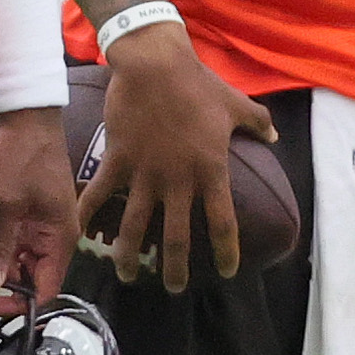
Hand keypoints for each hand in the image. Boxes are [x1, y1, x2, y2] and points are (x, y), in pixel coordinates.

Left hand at [0, 108, 75, 313]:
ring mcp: (38, 219)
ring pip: (17, 254)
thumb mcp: (6, 203)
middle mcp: (53, 232)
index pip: (46, 285)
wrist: (22, 113)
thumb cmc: (22, 153)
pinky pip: (10, 234)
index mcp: (59, 236)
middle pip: (30, 273)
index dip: (21, 301)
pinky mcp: (24, 207)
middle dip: (3, 278)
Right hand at [81, 23, 274, 291]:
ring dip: (130, 255)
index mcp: (211, 171)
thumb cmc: (198, 84)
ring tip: (127, 276)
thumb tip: (275, 135)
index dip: (225, 252)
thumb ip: (257, 122)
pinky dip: (88, 212)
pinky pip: (101, 192)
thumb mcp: (236, 104)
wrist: (155, 66)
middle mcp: (178, 181)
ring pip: (135, 226)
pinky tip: (79, 231)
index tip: (227, 272)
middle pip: (175, 238)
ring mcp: (145, 173)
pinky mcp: (118, 160)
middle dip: (175, 269)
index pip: (222, 224)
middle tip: (174, 288)